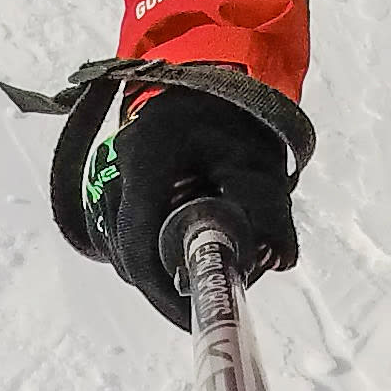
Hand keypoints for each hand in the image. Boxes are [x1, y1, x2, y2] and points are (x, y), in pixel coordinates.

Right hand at [84, 84, 298, 329]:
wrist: (213, 74)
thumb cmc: (236, 115)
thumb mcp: (259, 163)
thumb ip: (271, 211)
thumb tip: (281, 261)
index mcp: (147, 162)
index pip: (139, 248)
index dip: (163, 293)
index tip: (190, 316)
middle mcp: (118, 168)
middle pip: (126, 252)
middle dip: (163, 282)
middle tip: (201, 296)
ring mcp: (109, 171)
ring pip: (120, 243)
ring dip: (155, 266)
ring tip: (196, 269)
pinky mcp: (114, 177)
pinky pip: (121, 228)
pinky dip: (147, 248)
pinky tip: (178, 248)